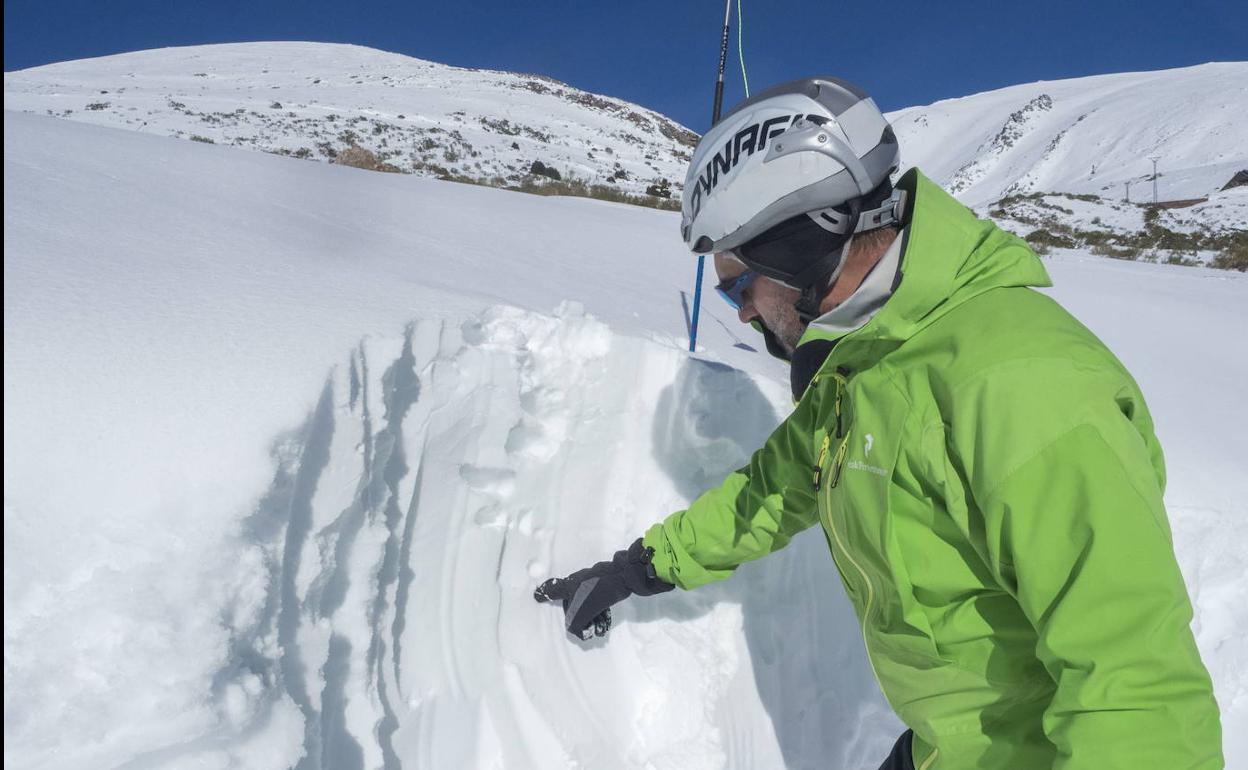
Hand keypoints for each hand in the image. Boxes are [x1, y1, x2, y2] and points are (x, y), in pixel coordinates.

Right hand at [534, 538, 673, 639]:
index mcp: (570, 585)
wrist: (626, 576)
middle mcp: (579, 579)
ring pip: (587, 598)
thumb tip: (576, 629)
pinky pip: (599, 596)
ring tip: (599, 624)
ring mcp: (594, 578)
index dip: (544, 594)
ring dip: (591, 612)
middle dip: (576, 612)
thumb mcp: (584, 613)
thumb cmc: (600, 591)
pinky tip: (607, 616)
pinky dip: (601, 607)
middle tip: (582, 624)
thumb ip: (575, 624)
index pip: (553, 590)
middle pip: (572, 597)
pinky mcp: (607, 580)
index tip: (536, 595)